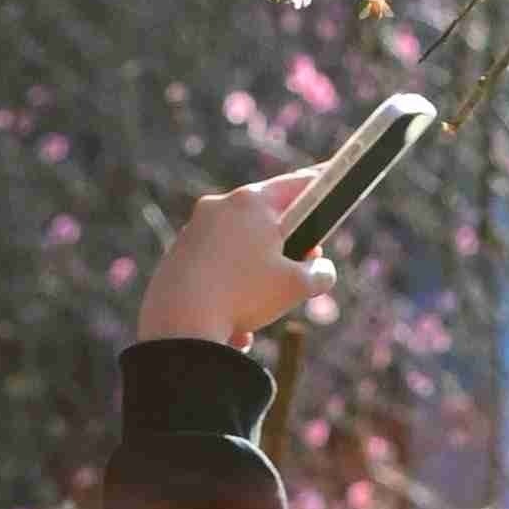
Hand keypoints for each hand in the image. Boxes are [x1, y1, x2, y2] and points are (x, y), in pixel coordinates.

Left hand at [138, 163, 342, 350]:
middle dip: (286, 241)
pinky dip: (227, 288)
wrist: (177, 328)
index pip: (297, 184)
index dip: (321, 184)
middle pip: (265, 216)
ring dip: (254, 272)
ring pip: (239, 246)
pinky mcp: (174, 257)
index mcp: (252, 202)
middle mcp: (219, 207)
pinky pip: (213, 267)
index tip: (333, 180)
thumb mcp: (297, 286)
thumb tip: (318, 269)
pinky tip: (231, 323)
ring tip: (259, 309)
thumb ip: (320, 273)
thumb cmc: (243, 297)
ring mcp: (193, 231)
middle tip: (301, 264)